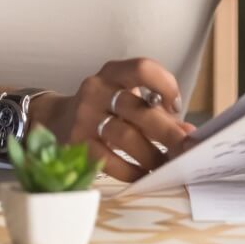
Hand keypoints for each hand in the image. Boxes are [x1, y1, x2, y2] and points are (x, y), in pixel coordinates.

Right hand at [29, 58, 196, 181]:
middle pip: (138, 109)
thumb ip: (156, 111)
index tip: (175, 106)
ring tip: (166, 166)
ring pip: (125, 137)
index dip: (164, 85)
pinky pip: (109, 160)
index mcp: (112, 73)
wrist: (56, 119)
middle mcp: (96, 89)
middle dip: (167, 132)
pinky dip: (131, 170)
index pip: (142, 68)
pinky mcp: (77, 143)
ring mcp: (84, 117)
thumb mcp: (125, 98)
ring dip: (151, 155)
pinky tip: (143, 174)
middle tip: (186, 149)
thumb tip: (188, 133)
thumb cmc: (103, 108)